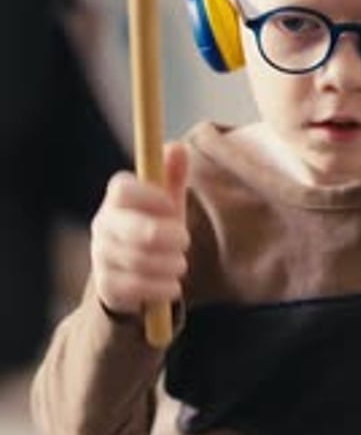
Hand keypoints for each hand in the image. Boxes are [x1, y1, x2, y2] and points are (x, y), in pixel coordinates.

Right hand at [90, 142, 189, 315]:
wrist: (131, 279)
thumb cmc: (154, 230)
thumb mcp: (166, 205)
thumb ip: (172, 178)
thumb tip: (177, 146)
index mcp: (116, 199)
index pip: (123, 189)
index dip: (151, 197)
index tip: (173, 207)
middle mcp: (103, 225)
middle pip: (136, 230)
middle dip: (169, 238)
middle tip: (185, 240)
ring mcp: (101, 255)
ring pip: (141, 261)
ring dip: (170, 265)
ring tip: (180, 264)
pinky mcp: (106, 285)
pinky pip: (137, 287)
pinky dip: (162, 288)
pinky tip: (173, 286)